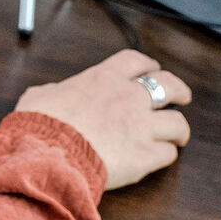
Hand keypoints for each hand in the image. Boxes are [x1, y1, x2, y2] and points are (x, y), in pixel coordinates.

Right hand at [15, 49, 191, 189]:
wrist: (50, 153)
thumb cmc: (41, 124)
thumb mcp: (39, 96)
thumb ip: (54, 92)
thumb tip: (52, 94)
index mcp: (103, 79)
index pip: (136, 61)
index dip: (148, 65)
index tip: (153, 69)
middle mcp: (129, 98)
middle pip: (169, 85)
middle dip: (179, 90)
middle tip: (181, 98)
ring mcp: (141, 127)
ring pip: (178, 123)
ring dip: (179, 129)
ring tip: (177, 137)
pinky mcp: (145, 156)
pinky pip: (168, 154)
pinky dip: (166, 155)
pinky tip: (160, 158)